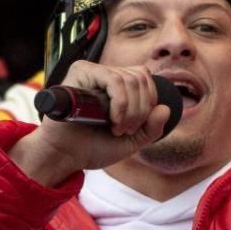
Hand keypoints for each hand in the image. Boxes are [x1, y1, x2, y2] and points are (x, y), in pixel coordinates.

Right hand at [7, 61, 174, 184]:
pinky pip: (114, 79)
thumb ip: (151, 128)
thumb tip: (165, 109)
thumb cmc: (92, 147)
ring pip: (130, 79)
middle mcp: (105, 75)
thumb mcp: (131, 142)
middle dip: (141, 110)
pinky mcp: (81, 73)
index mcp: (116, 85)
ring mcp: (93, 72)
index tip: (135, 127)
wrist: (65, 156)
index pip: (145, 78)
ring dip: (131, 110)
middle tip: (125, 130)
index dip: (149, 102)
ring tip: (117, 129)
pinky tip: (113, 120)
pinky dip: (121, 103)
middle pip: (141, 78)